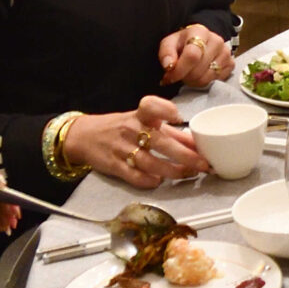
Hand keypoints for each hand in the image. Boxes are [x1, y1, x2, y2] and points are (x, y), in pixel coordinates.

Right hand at [63, 97, 204, 188]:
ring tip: (190, 174)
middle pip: (162, 143)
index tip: (178, 117)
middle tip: (204, 164)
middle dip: (186, 156)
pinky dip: (149, 181)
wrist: (84, 136)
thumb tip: (199, 144)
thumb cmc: (122, 127)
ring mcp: (122, 148)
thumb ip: (172, 133)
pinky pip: (135, 176)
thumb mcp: (145, 123)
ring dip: (174, 171)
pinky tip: (160, 181)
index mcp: (141, 115)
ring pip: (152, 163)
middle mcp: (132, 130)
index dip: (165, 110)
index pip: (151, 106)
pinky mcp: (114, 165)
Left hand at [157, 23, 233, 86]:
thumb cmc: (183, 43)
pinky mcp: (231, 64)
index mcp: (200, 32)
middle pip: (199, 69)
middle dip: (185, 77)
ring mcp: (226, 53)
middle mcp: (217, 41)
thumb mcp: (169, 43)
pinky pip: (216, 80)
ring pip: (208, 77)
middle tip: (179, 75)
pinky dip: (205, 82)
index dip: (180, 70)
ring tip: (189, 75)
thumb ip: (166, 53)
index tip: (170, 77)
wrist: (199, 42)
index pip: (192, 55)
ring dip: (194, 81)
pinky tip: (200, 75)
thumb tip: (169, 65)